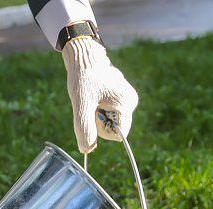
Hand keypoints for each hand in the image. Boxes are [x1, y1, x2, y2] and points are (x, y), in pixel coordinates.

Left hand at [61, 36, 138, 153]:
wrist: (83, 56)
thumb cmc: (83, 77)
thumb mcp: (81, 103)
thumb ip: (84, 127)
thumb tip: (87, 149)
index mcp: (127, 105)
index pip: (118, 135)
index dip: (102, 129)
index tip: (94, 110)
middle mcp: (131, 102)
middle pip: (114, 128)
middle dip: (99, 120)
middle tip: (92, 101)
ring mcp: (127, 99)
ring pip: (111, 120)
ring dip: (98, 113)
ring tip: (93, 96)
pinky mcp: (121, 96)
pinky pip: (109, 112)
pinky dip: (98, 107)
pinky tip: (95, 94)